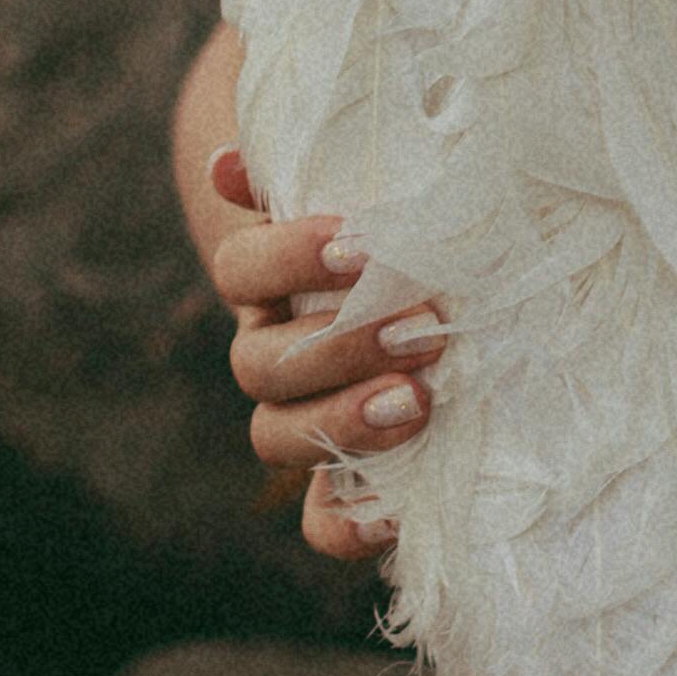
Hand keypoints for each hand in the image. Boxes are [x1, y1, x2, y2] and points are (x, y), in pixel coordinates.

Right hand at [208, 145, 448, 562]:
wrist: (445, 277)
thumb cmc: (410, 214)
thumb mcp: (378, 176)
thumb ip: (322, 152)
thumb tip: (231, 163)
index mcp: (273, 279)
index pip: (242, 271)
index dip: (289, 260)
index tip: (362, 242)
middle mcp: (276, 349)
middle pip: (261, 364)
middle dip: (340, 347)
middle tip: (428, 326)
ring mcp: (305, 418)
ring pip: (277, 436)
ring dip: (343, 421)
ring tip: (420, 401)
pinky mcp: (346, 478)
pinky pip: (321, 520)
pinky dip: (348, 522)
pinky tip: (395, 512)